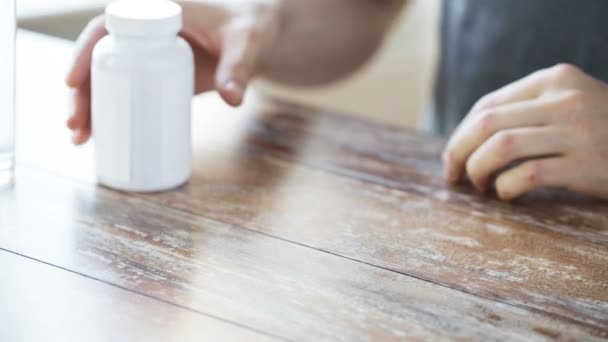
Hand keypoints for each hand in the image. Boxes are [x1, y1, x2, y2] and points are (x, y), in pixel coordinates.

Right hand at [66, 0, 281, 144]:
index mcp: (156, 12)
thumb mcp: (244, 44)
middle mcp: (144, 32)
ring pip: (108, 78)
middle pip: (100, 59)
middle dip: (82, 93)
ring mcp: (148, 55)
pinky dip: (111, 110)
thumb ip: (238, 68)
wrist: (256, 35)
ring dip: (90, 107)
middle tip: (76, 127)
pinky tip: (98, 136)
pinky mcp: (157, 74)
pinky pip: (125, 89)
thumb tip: (232, 99)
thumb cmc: (248, 28)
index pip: (106, 26)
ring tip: (80, 139)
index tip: (71, 81)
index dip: (84, 52)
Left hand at [443, 64, 607, 199]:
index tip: (453, 159)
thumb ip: (529, 111)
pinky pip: (526, 176)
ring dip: (477, 171)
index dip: (460, 135)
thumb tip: (467, 139)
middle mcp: (565, 99)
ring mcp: (579, 131)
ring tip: (478, 187)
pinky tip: (505, 195)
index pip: (487, 105)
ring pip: (500, 147)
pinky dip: (505, 188)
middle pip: (487, 124)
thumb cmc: (604, 133)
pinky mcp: (587, 165)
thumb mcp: (570, 105)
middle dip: (458, 152)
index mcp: (555, 79)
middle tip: (453, 177)